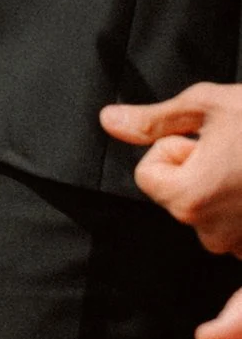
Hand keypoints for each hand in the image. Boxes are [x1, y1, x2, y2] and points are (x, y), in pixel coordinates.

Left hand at [102, 84, 241, 257]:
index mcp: (188, 198)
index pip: (148, 175)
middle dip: (201, 171)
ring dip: (229, 191)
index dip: (174, 150)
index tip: (207, 140)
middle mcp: (213, 233)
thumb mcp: (209, 105)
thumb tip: (109, 121)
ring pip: (214, 213)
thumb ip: (155, 120)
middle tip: (239, 151)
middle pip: (181, 196)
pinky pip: (241, 231)